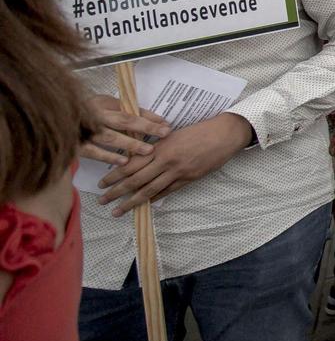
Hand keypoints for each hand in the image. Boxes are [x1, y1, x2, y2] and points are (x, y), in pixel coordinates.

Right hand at [81, 95, 170, 167]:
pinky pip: (93, 152)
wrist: (54, 117)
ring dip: (129, 144)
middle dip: (145, 127)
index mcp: (103, 105)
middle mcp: (93, 115)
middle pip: (123, 121)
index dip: (149, 118)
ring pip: (109, 137)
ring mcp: (83, 130)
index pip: (130, 111)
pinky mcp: (74, 145)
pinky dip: (108, 156)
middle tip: (164, 133)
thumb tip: (157, 120)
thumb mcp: (105, 104)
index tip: (166, 125)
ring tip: (148, 150)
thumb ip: (127, 111)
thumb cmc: (86, 110)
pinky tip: (124, 162)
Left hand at [98, 113, 251, 215]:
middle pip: (136, 180)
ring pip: (149, 190)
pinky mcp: (189, 178)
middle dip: (116, 192)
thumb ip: (157, 146)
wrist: (226, 133)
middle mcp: (166, 160)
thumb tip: (139, 157)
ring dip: (131, 202)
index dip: (114, 175)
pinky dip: (154, 199)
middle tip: (102, 201)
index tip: (101, 183)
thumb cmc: (201, 129)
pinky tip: (144, 205)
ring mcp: (178, 171)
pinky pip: (167, 192)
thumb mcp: (174, 134)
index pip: (131, 164)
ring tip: (117, 211)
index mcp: (160, 147)